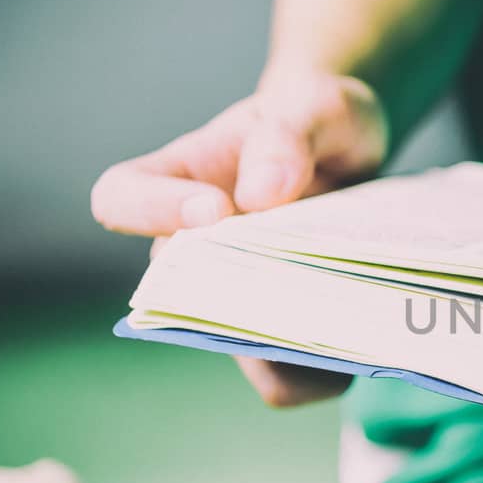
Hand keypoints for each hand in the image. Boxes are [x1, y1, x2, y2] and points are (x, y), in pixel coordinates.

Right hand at [93, 71, 386, 404]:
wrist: (356, 158)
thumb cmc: (318, 123)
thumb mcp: (317, 106)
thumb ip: (288, 136)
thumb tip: (262, 194)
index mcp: (179, 180)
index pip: (121, 198)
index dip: (151, 210)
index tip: (214, 208)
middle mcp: (192, 250)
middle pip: (179, 292)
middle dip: (235, 294)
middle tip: (301, 279)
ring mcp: (234, 297)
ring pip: (232, 345)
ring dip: (281, 345)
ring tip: (342, 324)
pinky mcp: (279, 333)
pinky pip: (280, 376)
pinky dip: (318, 373)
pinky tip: (362, 349)